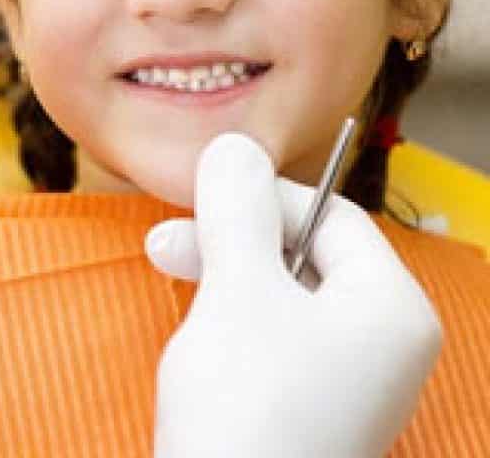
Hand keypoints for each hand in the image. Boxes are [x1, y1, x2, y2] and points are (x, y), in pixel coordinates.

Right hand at [145, 133, 440, 457]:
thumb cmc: (244, 406)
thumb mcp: (235, 288)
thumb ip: (236, 208)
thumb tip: (234, 142)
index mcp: (390, 308)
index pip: (330, 214)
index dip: (262, 197)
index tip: (197, 203)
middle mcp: (381, 343)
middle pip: (303, 252)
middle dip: (229, 240)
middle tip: (161, 245)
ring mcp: (347, 382)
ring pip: (279, 292)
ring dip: (220, 276)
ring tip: (169, 287)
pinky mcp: (310, 409)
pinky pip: (272, 336)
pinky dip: (228, 320)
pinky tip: (193, 338)